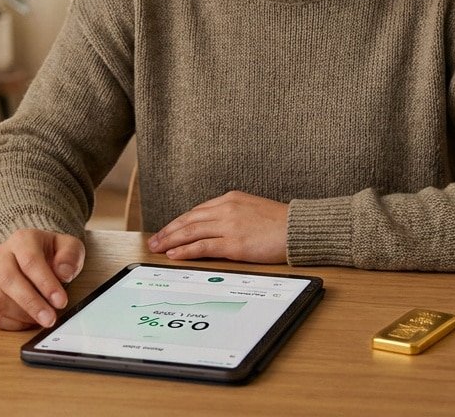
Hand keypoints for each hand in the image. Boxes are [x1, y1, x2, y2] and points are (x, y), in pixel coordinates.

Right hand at [0, 229, 85, 330]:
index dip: (45, 283)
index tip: (60, 301)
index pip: (30, 260)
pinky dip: (12, 324)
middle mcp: (1, 256)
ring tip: (43, 319)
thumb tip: (64, 272)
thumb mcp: (69, 247)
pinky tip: (30, 321)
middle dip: (31, 303)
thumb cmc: (52, 253)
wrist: (33, 255)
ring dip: (22, 315)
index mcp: (22, 240)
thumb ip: (70, 256)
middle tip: (50, 319)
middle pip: (8, 280)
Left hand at [148, 191, 287, 263]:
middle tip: (154, 241)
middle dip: (169, 231)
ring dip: (171, 240)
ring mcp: (229, 225)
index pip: (197, 211)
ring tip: (158, 249)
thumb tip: (218, 227)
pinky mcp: (234, 243)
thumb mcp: (253, 209)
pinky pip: (202, 247)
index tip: (168, 230)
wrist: (299, 228)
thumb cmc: (281, 223)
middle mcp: (226, 209)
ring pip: (191, 232)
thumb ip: (234, 214)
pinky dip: (185, 251)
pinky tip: (174, 255)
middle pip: (189, 220)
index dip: (179, 222)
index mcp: (231, 199)